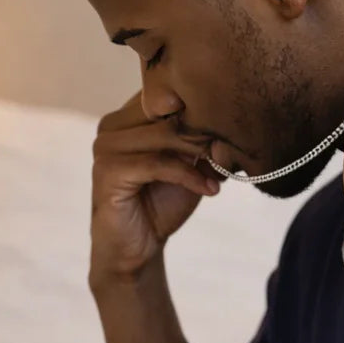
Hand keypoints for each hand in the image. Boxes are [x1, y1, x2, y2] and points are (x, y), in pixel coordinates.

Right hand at [89, 93, 220, 287]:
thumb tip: (238, 121)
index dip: (204, 109)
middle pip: (169, 112)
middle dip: (206, 130)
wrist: (137, 247)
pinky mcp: (108, 171)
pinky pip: (158, 164)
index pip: (170, 94)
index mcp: (128, 115)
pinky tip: (210, 189)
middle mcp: (112, 124)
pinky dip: (189, 176)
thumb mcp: (190, 165)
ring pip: (165, 134)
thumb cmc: (163, 203)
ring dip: (201, 152)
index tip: (236, 127)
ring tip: (223, 168)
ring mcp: (105, 146)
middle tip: (233, 149)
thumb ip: (204, 140)